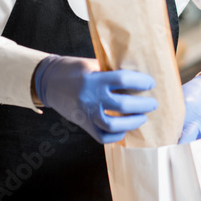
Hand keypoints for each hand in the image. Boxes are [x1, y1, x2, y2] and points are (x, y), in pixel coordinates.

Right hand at [34, 55, 157, 143]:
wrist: (47, 82)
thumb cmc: (73, 69)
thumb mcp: (92, 64)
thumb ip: (111, 70)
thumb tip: (137, 74)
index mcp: (94, 78)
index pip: (123, 79)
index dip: (141, 81)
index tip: (150, 83)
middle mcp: (90, 97)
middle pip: (123, 105)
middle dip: (143, 105)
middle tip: (152, 103)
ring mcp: (86, 113)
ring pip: (113, 125)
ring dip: (132, 123)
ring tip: (142, 117)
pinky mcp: (82, 124)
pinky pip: (102, 136)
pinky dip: (116, 135)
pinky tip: (124, 129)